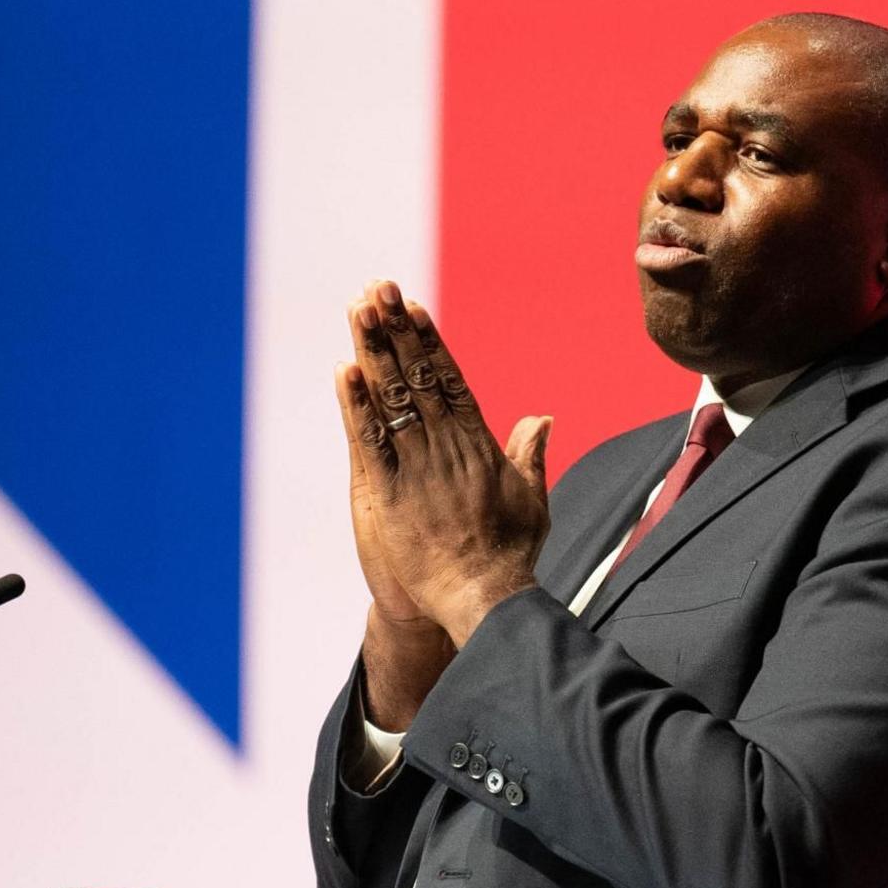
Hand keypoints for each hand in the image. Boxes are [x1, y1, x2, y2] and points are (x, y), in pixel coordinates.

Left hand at [336, 279, 552, 648]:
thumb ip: (531, 454)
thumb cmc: (511, 555)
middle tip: (376, 289)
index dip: (429, 342)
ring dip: (373, 353)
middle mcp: (447, 447)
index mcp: (478, 445)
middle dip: (395, 331)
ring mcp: (418, 468)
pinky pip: (370, 442)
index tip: (412, 308)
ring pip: (392, 399)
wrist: (486, 598)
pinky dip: (356, 407)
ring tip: (358, 312)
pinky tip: (345, 372)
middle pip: (417, 377)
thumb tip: (543, 417)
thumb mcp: (532, 498)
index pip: (450, 380)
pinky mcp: (391, 493)